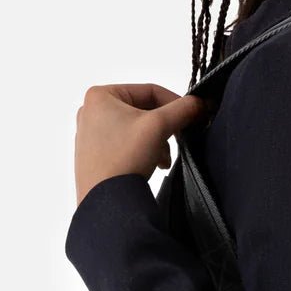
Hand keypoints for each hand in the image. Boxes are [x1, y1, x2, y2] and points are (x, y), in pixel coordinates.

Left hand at [73, 82, 212, 205]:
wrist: (106, 200)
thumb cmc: (123, 159)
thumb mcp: (159, 126)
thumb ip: (183, 109)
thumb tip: (199, 102)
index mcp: (100, 96)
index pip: (149, 90)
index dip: (175, 102)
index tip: (190, 115)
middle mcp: (91, 112)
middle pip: (143, 110)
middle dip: (164, 127)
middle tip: (177, 139)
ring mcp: (91, 134)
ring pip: (137, 128)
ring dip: (157, 141)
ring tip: (163, 158)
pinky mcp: (95, 154)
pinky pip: (127, 143)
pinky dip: (144, 150)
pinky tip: (153, 164)